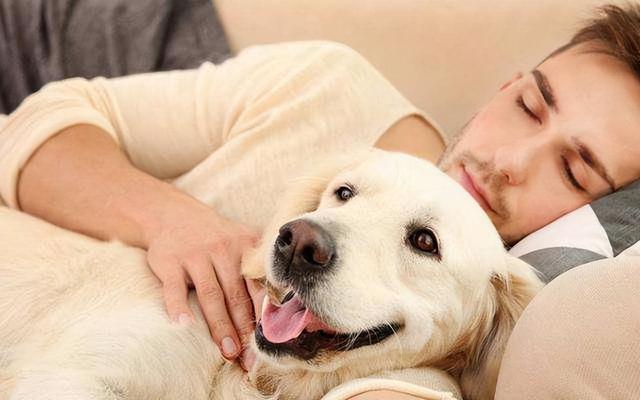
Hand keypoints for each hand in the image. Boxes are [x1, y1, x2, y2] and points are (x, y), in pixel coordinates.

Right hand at [144, 200, 260, 363]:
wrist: (173, 214)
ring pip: (211, 295)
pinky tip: (184, 327)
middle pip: (236, 296)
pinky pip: (175, 288)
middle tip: (249, 358)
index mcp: (245, 247)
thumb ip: (257, 269)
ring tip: (228, 352)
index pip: (258, 286)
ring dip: (220, 326)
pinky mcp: (170, 261)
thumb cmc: (215, 238)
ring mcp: (195, 255)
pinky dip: (178, 308)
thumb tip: (281, 308)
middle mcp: (223, 249)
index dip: (263, 317)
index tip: (269, 342)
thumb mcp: (241, 242)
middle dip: (244, 329)